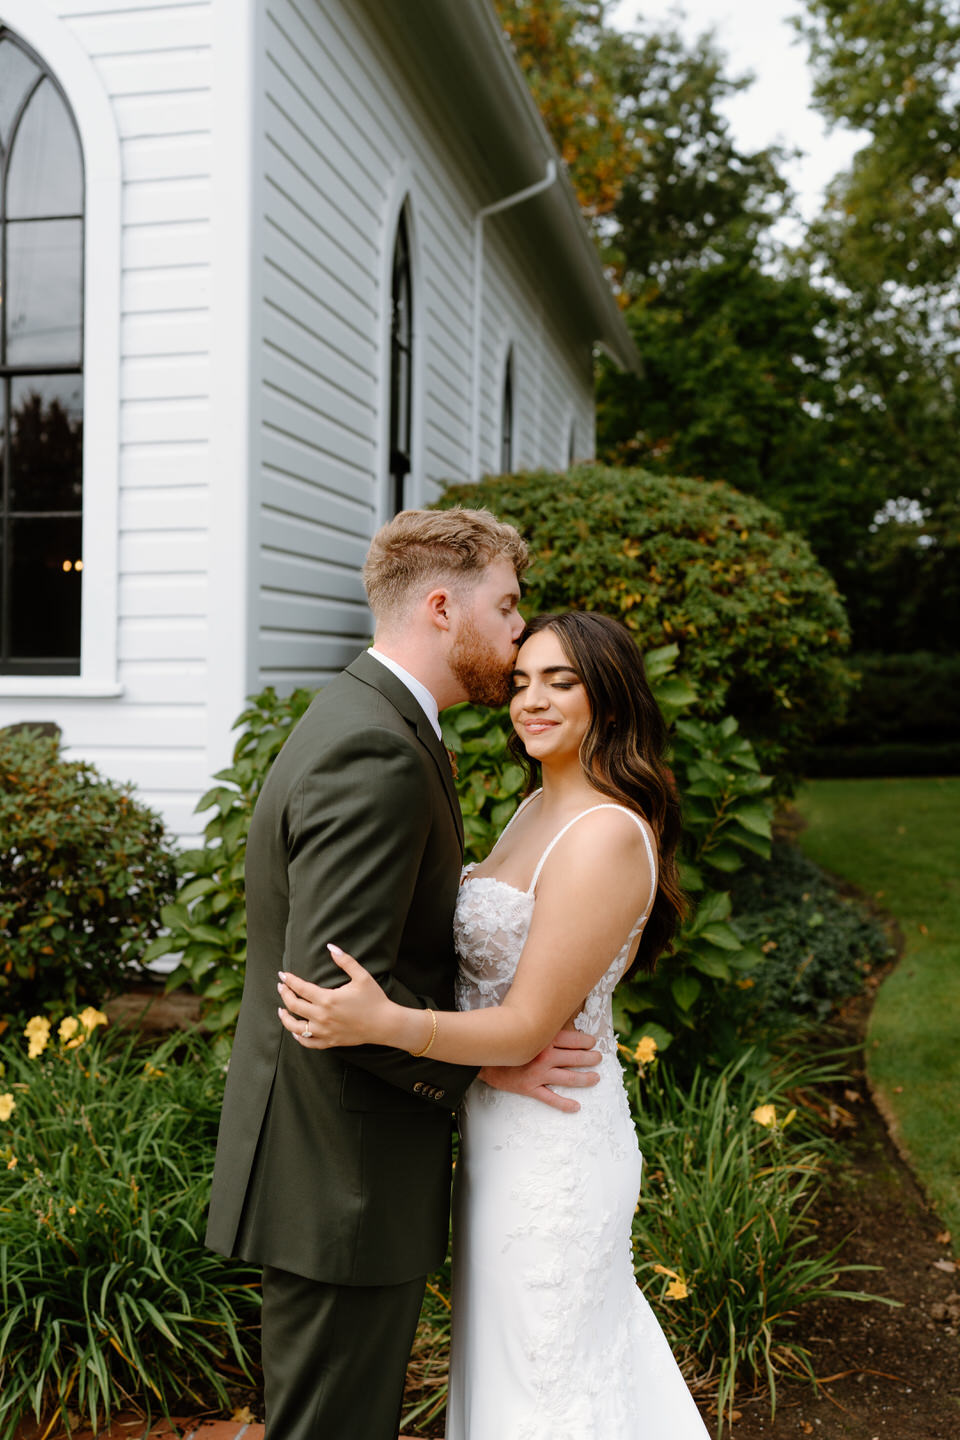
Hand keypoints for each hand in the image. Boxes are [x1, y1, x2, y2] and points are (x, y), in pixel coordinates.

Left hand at [277, 945, 394, 1047]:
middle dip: (284, 994)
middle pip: (294, 1006)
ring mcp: (325, 1031)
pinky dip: (298, 1037)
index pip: (300, 988)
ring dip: (285, 1018)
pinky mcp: (330, 1041)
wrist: (385, 1024)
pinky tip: (295, 1031)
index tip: (283, 975)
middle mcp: (322, 1017)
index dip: (289, 980)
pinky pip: (308, 1043)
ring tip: (281, 1009)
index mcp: (328, 999)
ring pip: (296, 1027)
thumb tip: (331, 947)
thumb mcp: (362, 976)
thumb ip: (345, 961)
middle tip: (281, 986)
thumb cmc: (374, 999)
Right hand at [479, 1028, 600, 1113]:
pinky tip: (576, 1107)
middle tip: (598, 1058)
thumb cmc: (503, 1038)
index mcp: (543, 1038)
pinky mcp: (530, 1088)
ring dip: (585, 1079)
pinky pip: (551, 1098)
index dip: (586, 1041)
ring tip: (595, 1078)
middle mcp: (544, 1056)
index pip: (572, 1039)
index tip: (592, 1042)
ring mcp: (538, 1074)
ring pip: (568, 1078)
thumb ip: (538, 1024)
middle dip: (590, 1059)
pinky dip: (564, 1104)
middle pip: (575, 1058)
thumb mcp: (522, 1026)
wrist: (481, 1056)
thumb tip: (552, 1016)